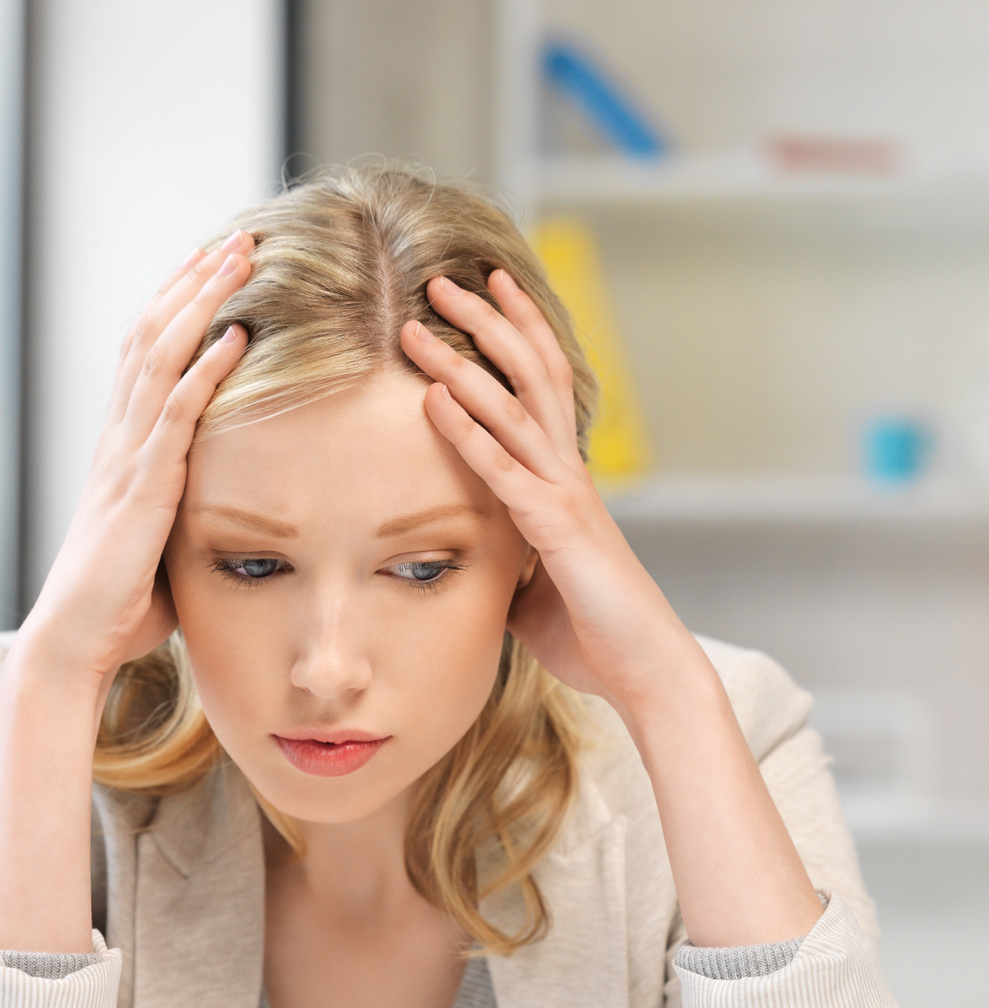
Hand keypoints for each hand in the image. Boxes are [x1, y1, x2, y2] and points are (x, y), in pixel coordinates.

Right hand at [19, 234, 253, 688]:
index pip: (146, 355)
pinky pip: (175, 414)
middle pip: (153, 335)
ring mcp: (127, 456)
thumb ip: (185, 512)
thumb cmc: (119, 604)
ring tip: (239, 258)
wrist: (75, 637)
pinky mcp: (142, 485)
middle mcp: (119, 438)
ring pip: (162, 357)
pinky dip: (205, 370)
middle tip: (237, 238)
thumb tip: (227, 514)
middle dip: (195, 282)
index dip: (178, 305)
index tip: (213, 267)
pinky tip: (234, 336)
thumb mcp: (160, 544)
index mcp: (121, 447)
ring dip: (203, 303)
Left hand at [399, 272, 706, 725]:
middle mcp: (569, 473)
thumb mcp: (534, 588)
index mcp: (566, 481)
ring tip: (419, 324)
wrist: (646, 670)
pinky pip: (504, 471)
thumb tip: (475, 557)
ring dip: (462, 362)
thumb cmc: (594, 633)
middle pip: (532, 373)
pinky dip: (466, 433)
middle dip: (488, 321)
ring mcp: (566, 496)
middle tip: (443, 279)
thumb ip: (507, 558)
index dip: (516, 335)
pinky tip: (433, 401)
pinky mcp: (558, 530)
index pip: (542, 388)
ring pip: (513, 409)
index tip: (484, 293)